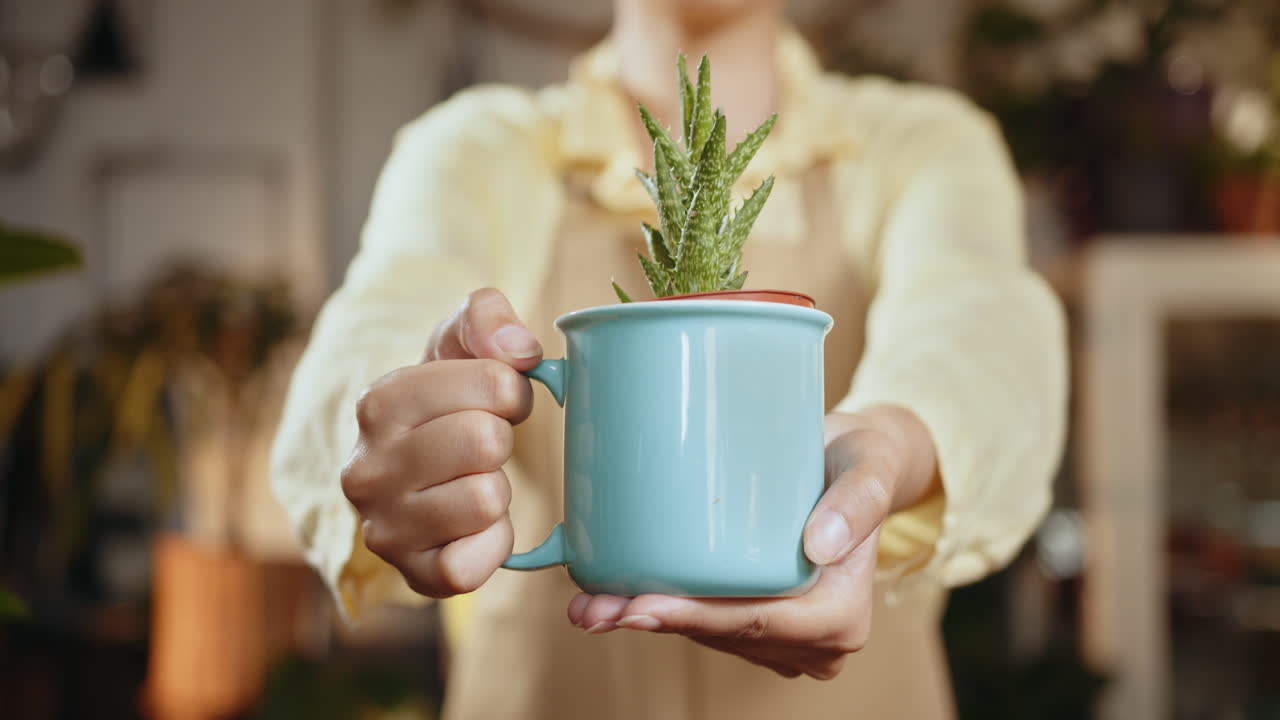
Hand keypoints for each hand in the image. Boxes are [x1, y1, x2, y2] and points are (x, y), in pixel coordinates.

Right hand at [341, 287, 542, 597]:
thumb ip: (486, 317)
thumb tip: (519, 350)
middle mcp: (367, 468)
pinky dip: (492, 545)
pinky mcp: (412, 574)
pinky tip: (476, 527)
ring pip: (487, 500)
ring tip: (471, 482)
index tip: (495, 399)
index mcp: (379, 402)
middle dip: (502, 440)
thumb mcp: (457, 343)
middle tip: (483, 445)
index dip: (512, 390)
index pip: (495, 382)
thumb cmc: (444, 404)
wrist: (413, 474)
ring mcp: (384, 527)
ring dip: (497, 490)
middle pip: (487, 441)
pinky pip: (473, 565)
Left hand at [566, 406, 938, 679]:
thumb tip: (819, 545)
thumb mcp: (869, 465)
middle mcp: (815, 640)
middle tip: (591, 608)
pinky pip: (708, 622)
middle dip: (656, 621)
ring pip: (708, 634)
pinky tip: (616, 598)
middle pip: (723, 635)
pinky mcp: (761, 619)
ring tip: (590, 604)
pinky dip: (665, 609)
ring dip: (649, 620)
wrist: (855, 464)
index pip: (757, 622)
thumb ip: (856, 501)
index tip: (640, 606)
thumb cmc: (863, 461)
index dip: (696, 618)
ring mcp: (786, 636)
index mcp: (842, 616)